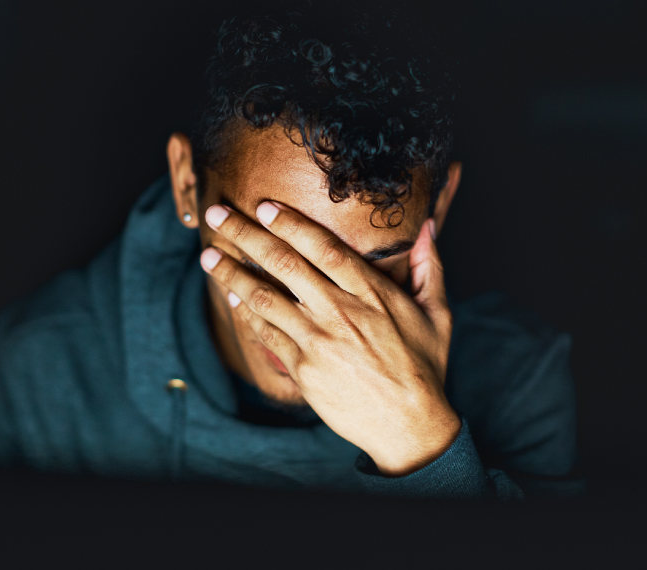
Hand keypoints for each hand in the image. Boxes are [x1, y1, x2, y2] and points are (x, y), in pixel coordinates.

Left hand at [200, 201, 460, 475]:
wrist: (410, 424)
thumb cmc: (424, 367)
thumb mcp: (437, 313)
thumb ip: (430, 267)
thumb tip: (429, 227)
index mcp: (372, 292)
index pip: (323, 247)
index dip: (290, 223)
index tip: (264, 206)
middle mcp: (340, 311)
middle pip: (285, 264)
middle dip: (247, 235)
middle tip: (218, 215)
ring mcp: (318, 340)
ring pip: (265, 297)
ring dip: (232, 273)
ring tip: (209, 256)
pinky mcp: (303, 368)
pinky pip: (266, 334)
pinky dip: (245, 313)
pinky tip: (230, 296)